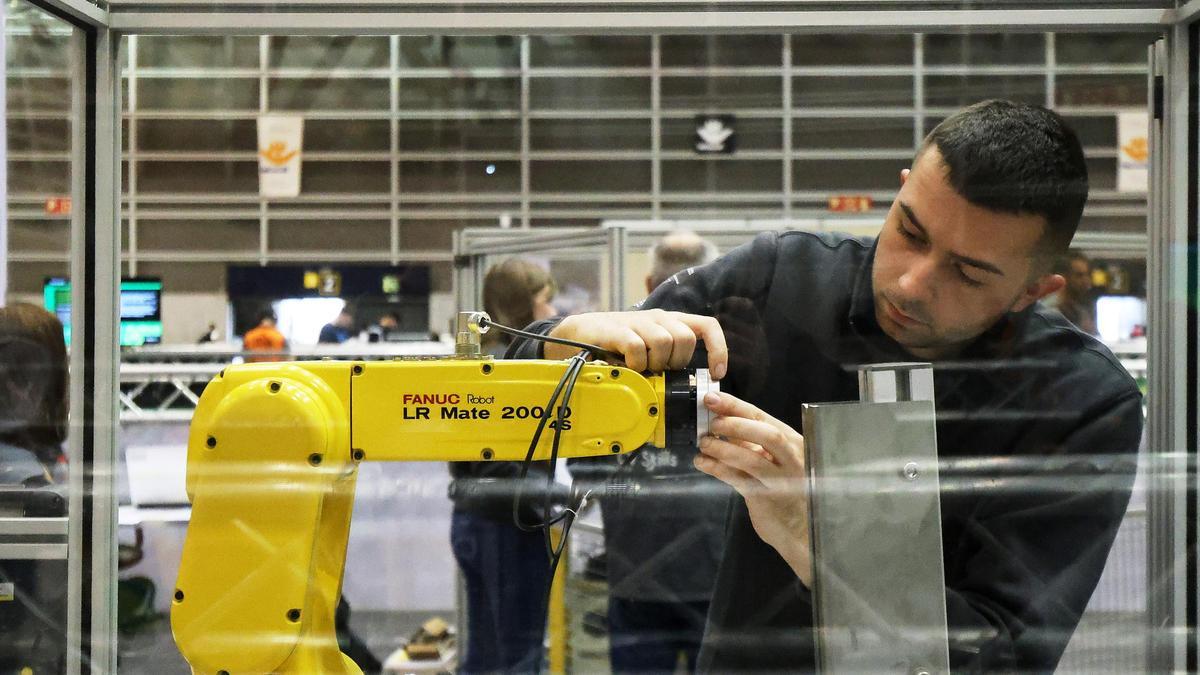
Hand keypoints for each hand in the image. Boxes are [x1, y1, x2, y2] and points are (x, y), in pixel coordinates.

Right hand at [545, 309, 727, 377]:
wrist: (577, 334)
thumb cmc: (616, 348)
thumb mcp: (647, 353)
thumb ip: (666, 363)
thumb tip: (686, 391)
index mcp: (670, 322)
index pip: (707, 326)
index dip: (718, 349)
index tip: (715, 374)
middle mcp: (658, 318)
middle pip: (684, 339)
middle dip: (675, 362)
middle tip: (657, 371)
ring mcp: (638, 322)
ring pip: (663, 342)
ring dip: (653, 363)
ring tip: (639, 369)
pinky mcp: (618, 329)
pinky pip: (637, 348)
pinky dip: (634, 363)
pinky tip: (626, 366)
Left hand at [692, 391, 811, 586]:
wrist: (798, 527)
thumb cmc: (783, 486)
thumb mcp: (771, 458)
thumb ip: (749, 440)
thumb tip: (718, 416)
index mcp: (792, 441)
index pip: (763, 418)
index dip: (735, 406)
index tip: (711, 398)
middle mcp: (792, 458)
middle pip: (767, 435)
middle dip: (735, 425)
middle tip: (711, 423)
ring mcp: (782, 480)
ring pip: (752, 460)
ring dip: (723, 449)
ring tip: (703, 443)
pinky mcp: (767, 499)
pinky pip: (739, 481)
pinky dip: (717, 469)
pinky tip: (702, 462)